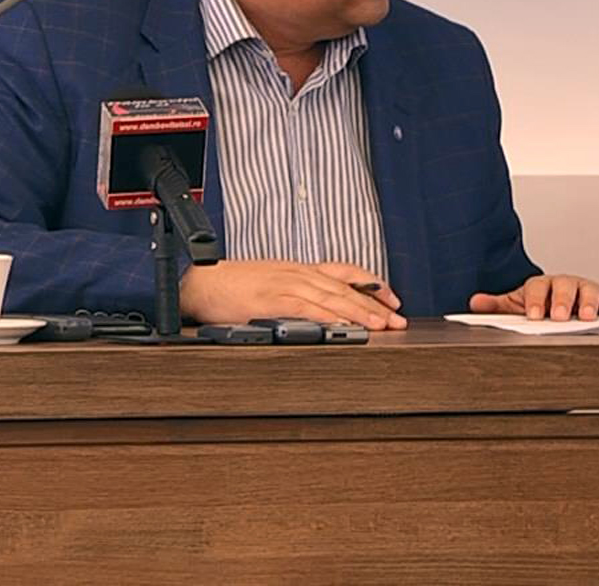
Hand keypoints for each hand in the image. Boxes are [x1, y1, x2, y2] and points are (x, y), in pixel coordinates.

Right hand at [179, 260, 406, 329]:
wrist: (200, 283)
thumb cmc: (231, 286)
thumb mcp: (272, 286)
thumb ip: (296, 296)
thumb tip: (321, 314)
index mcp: (299, 270)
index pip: (345, 273)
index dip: (372, 285)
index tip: (393, 299)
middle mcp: (298, 273)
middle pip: (345, 287)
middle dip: (375, 304)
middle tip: (398, 320)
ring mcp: (286, 284)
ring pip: (332, 297)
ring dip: (359, 312)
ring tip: (381, 325)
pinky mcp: (272, 300)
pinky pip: (307, 307)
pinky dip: (328, 317)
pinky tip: (342, 327)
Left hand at [469, 274, 598, 320]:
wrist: (557, 301)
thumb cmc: (539, 303)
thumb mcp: (516, 305)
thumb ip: (498, 305)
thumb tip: (475, 303)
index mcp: (542, 285)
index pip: (537, 288)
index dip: (536, 300)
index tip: (534, 314)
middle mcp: (564, 284)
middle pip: (565, 286)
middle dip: (563, 301)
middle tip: (560, 316)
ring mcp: (583, 289)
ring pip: (588, 290)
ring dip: (589, 302)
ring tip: (588, 316)